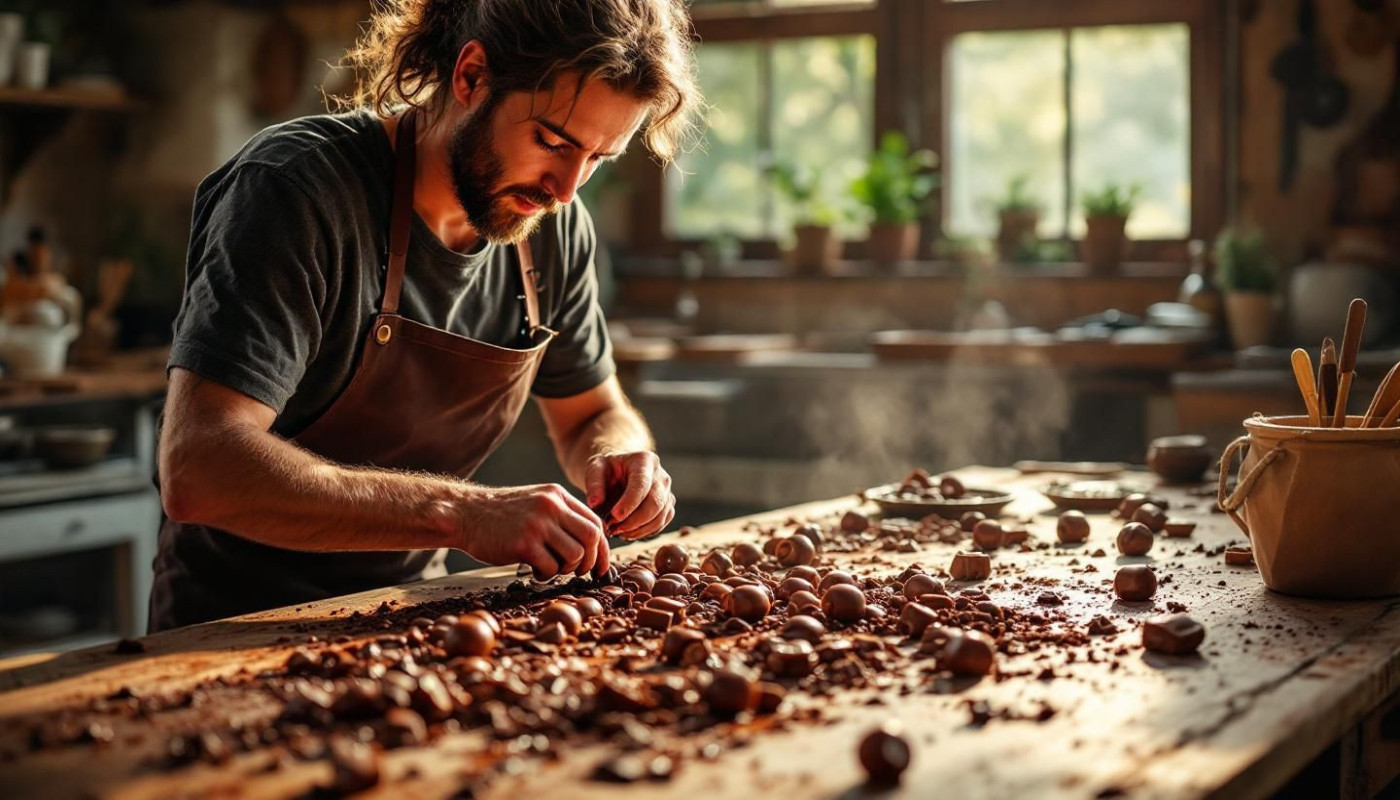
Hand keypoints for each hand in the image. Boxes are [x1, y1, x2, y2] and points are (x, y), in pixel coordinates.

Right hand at [457, 483, 608, 578]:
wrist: (464, 514)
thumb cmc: (501, 515)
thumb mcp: (536, 502)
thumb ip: (561, 515)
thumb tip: (592, 543)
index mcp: (557, 495)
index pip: (595, 522)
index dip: (602, 548)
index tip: (601, 566)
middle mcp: (551, 506)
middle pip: (592, 538)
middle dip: (590, 561)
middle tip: (577, 571)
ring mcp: (537, 524)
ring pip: (575, 555)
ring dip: (566, 569)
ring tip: (550, 568)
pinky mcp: (523, 544)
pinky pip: (551, 568)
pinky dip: (546, 575)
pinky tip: (534, 571)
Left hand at [585, 451, 675, 540]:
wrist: (618, 472)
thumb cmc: (607, 469)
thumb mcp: (595, 468)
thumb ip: (594, 484)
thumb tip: (595, 503)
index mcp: (644, 461)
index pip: (642, 484)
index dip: (629, 503)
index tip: (614, 516)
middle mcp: (661, 476)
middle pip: (656, 503)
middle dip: (634, 521)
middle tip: (613, 529)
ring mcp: (666, 492)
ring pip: (660, 517)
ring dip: (638, 530)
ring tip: (617, 532)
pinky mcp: (667, 507)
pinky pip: (661, 524)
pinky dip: (644, 533)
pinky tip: (627, 533)